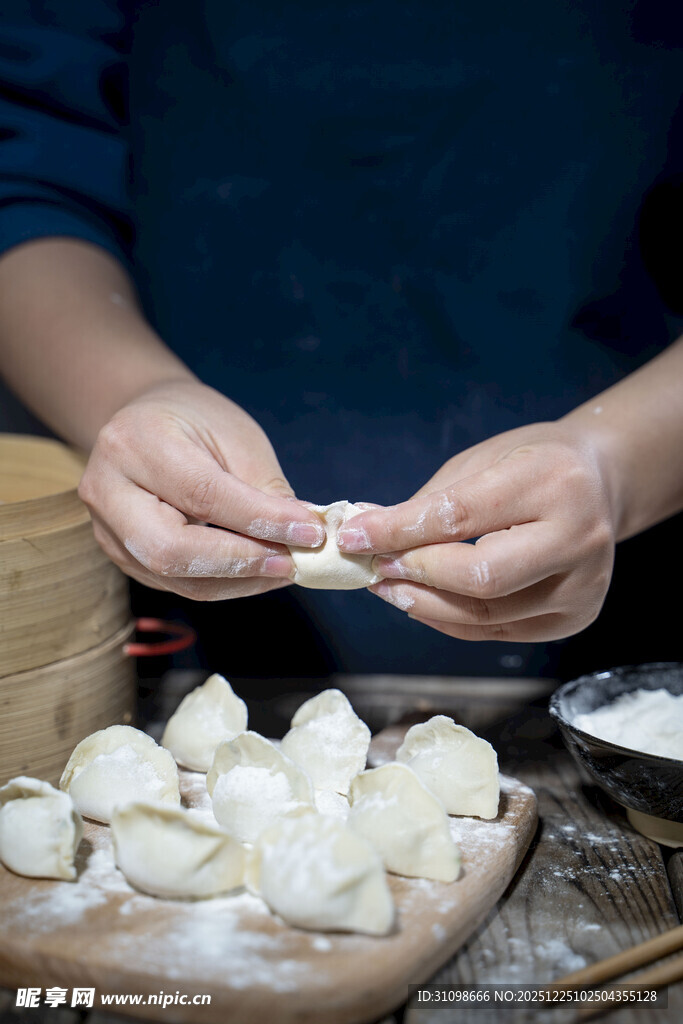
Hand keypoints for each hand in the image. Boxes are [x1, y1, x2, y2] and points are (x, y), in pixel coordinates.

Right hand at [78, 380, 324, 599]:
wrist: (145, 421)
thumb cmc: (195, 421)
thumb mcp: (236, 437)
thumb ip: (264, 489)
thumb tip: (303, 537)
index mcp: (135, 443)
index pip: (202, 494)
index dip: (258, 520)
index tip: (309, 532)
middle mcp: (107, 490)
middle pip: (171, 550)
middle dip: (240, 563)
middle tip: (292, 561)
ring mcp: (105, 529)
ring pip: (175, 577)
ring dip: (238, 581)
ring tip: (284, 567)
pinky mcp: (119, 556)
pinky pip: (175, 583)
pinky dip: (223, 583)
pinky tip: (257, 570)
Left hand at [337, 422, 615, 640]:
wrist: (602, 481)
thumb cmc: (533, 463)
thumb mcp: (483, 460)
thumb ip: (430, 502)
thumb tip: (368, 535)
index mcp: (553, 481)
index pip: (460, 516)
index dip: (399, 531)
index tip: (354, 536)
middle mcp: (578, 536)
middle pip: (480, 577)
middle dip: (415, 575)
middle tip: (375, 567)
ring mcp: (582, 585)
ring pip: (486, 613)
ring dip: (424, 604)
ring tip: (389, 587)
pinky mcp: (576, 617)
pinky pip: (498, 630)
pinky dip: (450, 620)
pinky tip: (421, 602)